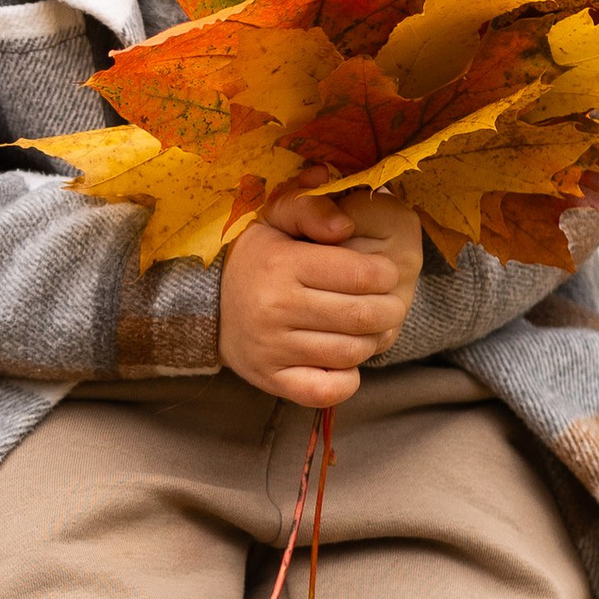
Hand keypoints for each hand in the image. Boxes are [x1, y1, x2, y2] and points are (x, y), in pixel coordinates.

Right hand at [219, 188, 422, 406]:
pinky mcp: (270, 378)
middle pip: (364, 316)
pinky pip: (326, 391)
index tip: (383, 272)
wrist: (208, 303)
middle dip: (390, 309)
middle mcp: (274, 307)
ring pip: (351, 352)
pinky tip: (345, 360)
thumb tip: (345, 224)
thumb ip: (311, 208)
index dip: (387, 273)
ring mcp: (271, 348)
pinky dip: (347, 380)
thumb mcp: (276, 217)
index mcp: (282, 264)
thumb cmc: (258, 256)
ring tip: (366, 327)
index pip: (364, 274)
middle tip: (388, 303)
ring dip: (371, 340)